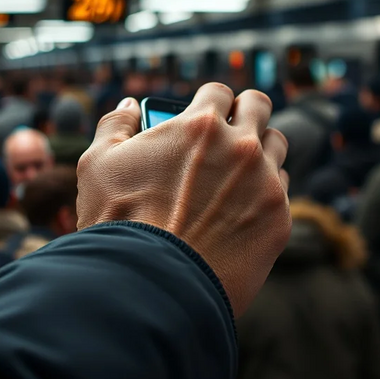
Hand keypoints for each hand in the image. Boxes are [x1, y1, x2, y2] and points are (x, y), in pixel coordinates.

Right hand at [76, 83, 290, 316]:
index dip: (210, 101)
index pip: (219, 91)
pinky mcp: (279, 218)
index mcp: (200, 125)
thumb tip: (131, 105)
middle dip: (244, 111)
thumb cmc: (119, 224)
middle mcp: (241, 146)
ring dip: (260, 149)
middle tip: (230, 129)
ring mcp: (265, 181)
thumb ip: (116, 124)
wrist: (152, 287)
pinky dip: (265, 191)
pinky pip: (282, 189)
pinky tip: (243, 206)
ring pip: (276, 145)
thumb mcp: (98, 164)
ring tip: (238, 169)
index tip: (206, 114)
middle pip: (258, 106)